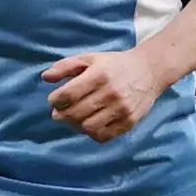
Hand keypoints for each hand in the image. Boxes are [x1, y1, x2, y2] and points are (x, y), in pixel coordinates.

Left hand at [43, 47, 165, 141]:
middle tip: (59, 113)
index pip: (68, 94)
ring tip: (74, 119)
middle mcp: (111, 93)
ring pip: (87, 127)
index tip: (54, 100)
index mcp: (99, 75)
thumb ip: (66, 66)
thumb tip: (45, 78)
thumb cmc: (114, 65)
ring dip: (75, 125)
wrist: (149, 71)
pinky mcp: (129, 122)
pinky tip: (90, 124)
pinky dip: (92, 133)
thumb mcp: (90, 58)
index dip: (55, 100)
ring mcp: (121, 110)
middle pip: (75, 113)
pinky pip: (103, 136)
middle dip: (61, 115)